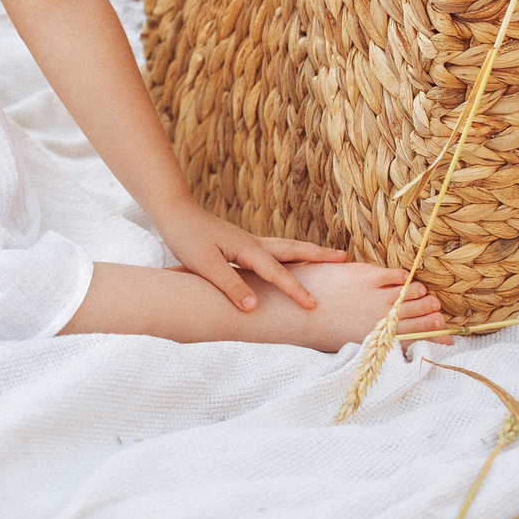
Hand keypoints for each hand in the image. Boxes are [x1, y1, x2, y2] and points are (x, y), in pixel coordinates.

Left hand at [154, 204, 345, 313]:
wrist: (173, 211)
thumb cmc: (186, 237)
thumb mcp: (205, 265)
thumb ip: (230, 285)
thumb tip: (255, 307)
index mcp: (247, 250)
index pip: (277, 273)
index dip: (295, 290)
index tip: (313, 305)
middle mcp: (253, 243)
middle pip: (292, 250)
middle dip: (318, 256)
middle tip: (345, 257)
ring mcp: (248, 241)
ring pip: (285, 247)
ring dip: (307, 252)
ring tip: (327, 255)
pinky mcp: (240, 242)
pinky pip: (273, 249)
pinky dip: (289, 252)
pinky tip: (288, 258)